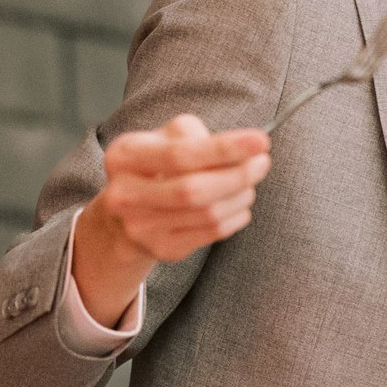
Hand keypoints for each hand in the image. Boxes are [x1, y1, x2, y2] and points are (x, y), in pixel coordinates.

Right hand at [71, 114, 270, 324]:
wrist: (130, 211)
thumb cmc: (158, 165)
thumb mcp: (167, 139)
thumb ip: (198, 138)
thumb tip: (244, 152)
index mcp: (124, 156)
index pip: (180, 154)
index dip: (224, 149)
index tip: (261, 141)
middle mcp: (124, 194)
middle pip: (193, 189)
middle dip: (237, 176)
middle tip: (262, 163)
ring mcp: (141, 227)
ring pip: (207, 213)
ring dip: (240, 196)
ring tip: (250, 184)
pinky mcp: (161, 248)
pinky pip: (211, 233)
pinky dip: (235, 216)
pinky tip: (240, 205)